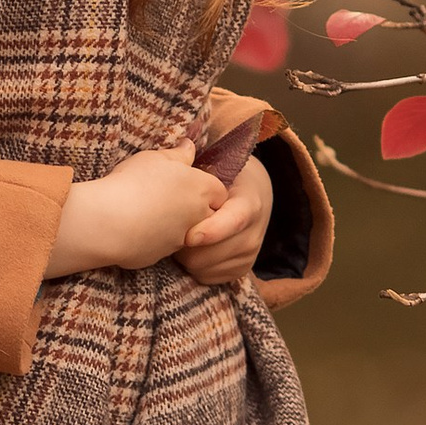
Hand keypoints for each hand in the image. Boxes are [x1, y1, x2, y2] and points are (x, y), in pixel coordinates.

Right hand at [46, 144, 225, 278]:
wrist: (108, 222)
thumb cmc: (133, 183)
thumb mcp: (154, 158)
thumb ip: (178, 154)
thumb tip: (189, 146)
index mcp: (201, 189)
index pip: (220, 192)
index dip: (206, 188)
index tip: (189, 183)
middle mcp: (197, 217)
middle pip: (208, 215)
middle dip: (194, 209)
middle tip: (169, 198)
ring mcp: (180, 240)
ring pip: (185, 233)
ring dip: (172, 224)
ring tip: (147, 211)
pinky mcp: (160, 257)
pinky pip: (162, 246)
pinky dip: (152, 238)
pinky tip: (134, 227)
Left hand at [178, 149, 271, 289]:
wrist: (252, 196)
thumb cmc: (226, 179)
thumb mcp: (219, 167)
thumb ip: (200, 163)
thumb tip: (184, 146)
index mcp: (250, 202)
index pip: (235, 221)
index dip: (212, 231)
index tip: (189, 236)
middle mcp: (255, 232)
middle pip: (214, 252)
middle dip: (187, 244)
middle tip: (170, 228)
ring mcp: (249, 254)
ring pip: (206, 267)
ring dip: (187, 256)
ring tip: (179, 235)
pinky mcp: (240, 270)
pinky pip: (208, 278)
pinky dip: (194, 268)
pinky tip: (190, 250)